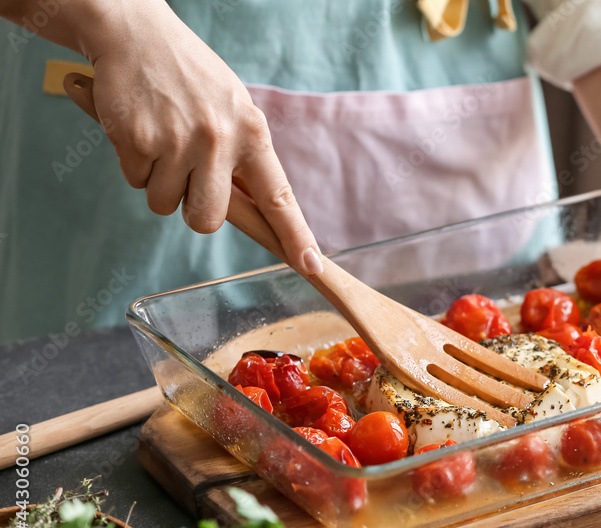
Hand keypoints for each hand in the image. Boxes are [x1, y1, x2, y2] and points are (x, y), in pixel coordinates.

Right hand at [82, 3, 323, 273]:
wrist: (135, 34)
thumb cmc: (189, 77)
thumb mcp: (233, 109)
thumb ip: (244, 156)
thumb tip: (255, 209)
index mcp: (252, 133)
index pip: (279, 197)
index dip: (294, 235)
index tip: (310, 264)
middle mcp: (220, 141)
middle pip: (208, 220)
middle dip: (193, 210)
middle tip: (187, 178)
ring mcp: (178, 143)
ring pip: (165, 205)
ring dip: (159, 182)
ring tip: (162, 139)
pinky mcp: (138, 142)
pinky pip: (135, 181)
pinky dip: (134, 162)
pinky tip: (140, 128)